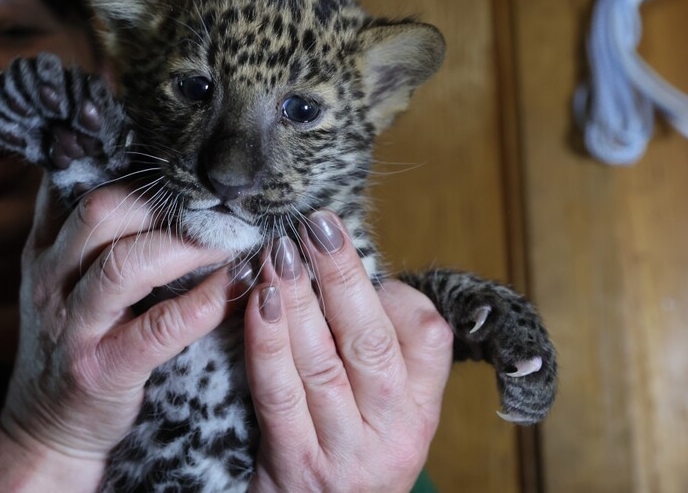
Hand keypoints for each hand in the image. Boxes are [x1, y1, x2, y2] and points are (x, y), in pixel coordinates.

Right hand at [0, 180, 235, 479]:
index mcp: (47, 248)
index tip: (183, 147)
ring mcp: (75, 325)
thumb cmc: (71, 341)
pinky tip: (236, 286)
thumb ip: (87, 229)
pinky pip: (158, 328)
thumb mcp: (62, 278)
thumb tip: (139, 170)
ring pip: (126, 265)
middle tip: (220, 192)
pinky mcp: (101, 370)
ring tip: (235, 234)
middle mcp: (53, 279)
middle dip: (166, 196)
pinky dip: (202, 304)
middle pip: (101, 211)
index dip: (132, 160)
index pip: (81, 182)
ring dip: (188, 244)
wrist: (46, 431)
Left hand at [245, 210, 452, 491]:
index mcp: (420, 407)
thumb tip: (354, 272)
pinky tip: (259, 302)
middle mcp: (393, 430)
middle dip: (342, 276)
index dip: (395, 291)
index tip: (352, 249)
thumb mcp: (380, 406)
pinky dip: (268, 342)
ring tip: (280, 253)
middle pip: (371, 341)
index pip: (428, 338)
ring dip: (299, 299)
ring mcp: (344, 449)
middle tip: (316, 225)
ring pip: (322, 362)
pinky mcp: (295, 463)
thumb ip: (376, 347)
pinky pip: (279, 392)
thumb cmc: (345, 450)